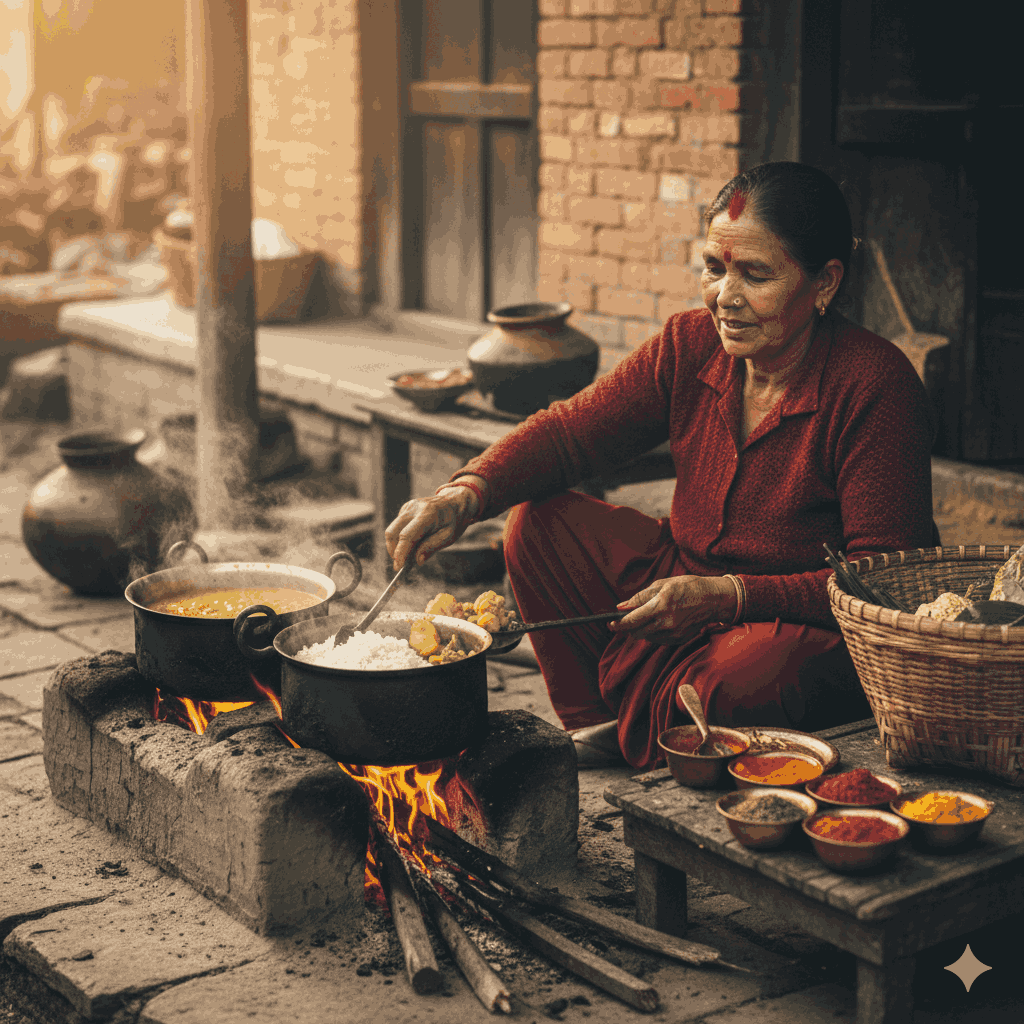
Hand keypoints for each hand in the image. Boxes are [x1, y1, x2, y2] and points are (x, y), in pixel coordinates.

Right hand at [384, 479, 484, 571]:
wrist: (454, 501)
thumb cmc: (453, 520)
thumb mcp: (449, 536)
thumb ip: (432, 547)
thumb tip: (417, 560)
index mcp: (427, 514)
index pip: (407, 535)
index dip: (400, 552)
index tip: (398, 567)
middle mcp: (414, 508)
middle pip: (392, 532)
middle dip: (393, 551)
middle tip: (401, 565)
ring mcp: (407, 507)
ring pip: (392, 530)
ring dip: (396, 545)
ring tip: (408, 555)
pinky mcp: (405, 509)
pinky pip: (397, 527)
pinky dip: (400, 538)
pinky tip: (412, 543)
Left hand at [608, 575, 735, 645]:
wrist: (713, 599)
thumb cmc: (687, 587)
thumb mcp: (662, 585)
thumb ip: (640, 597)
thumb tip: (621, 607)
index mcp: (661, 606)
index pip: (632, 621)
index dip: (618, 624)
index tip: (610, 624)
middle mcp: (667, 623)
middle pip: (636, 633)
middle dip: (627, 628)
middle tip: (623, 621)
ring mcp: (674, 634)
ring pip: (647, 637)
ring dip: (641, 629)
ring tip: (646, 617)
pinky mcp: (679, 640)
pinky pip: (658, 639)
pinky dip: (653, 632)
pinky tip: (659, 621)